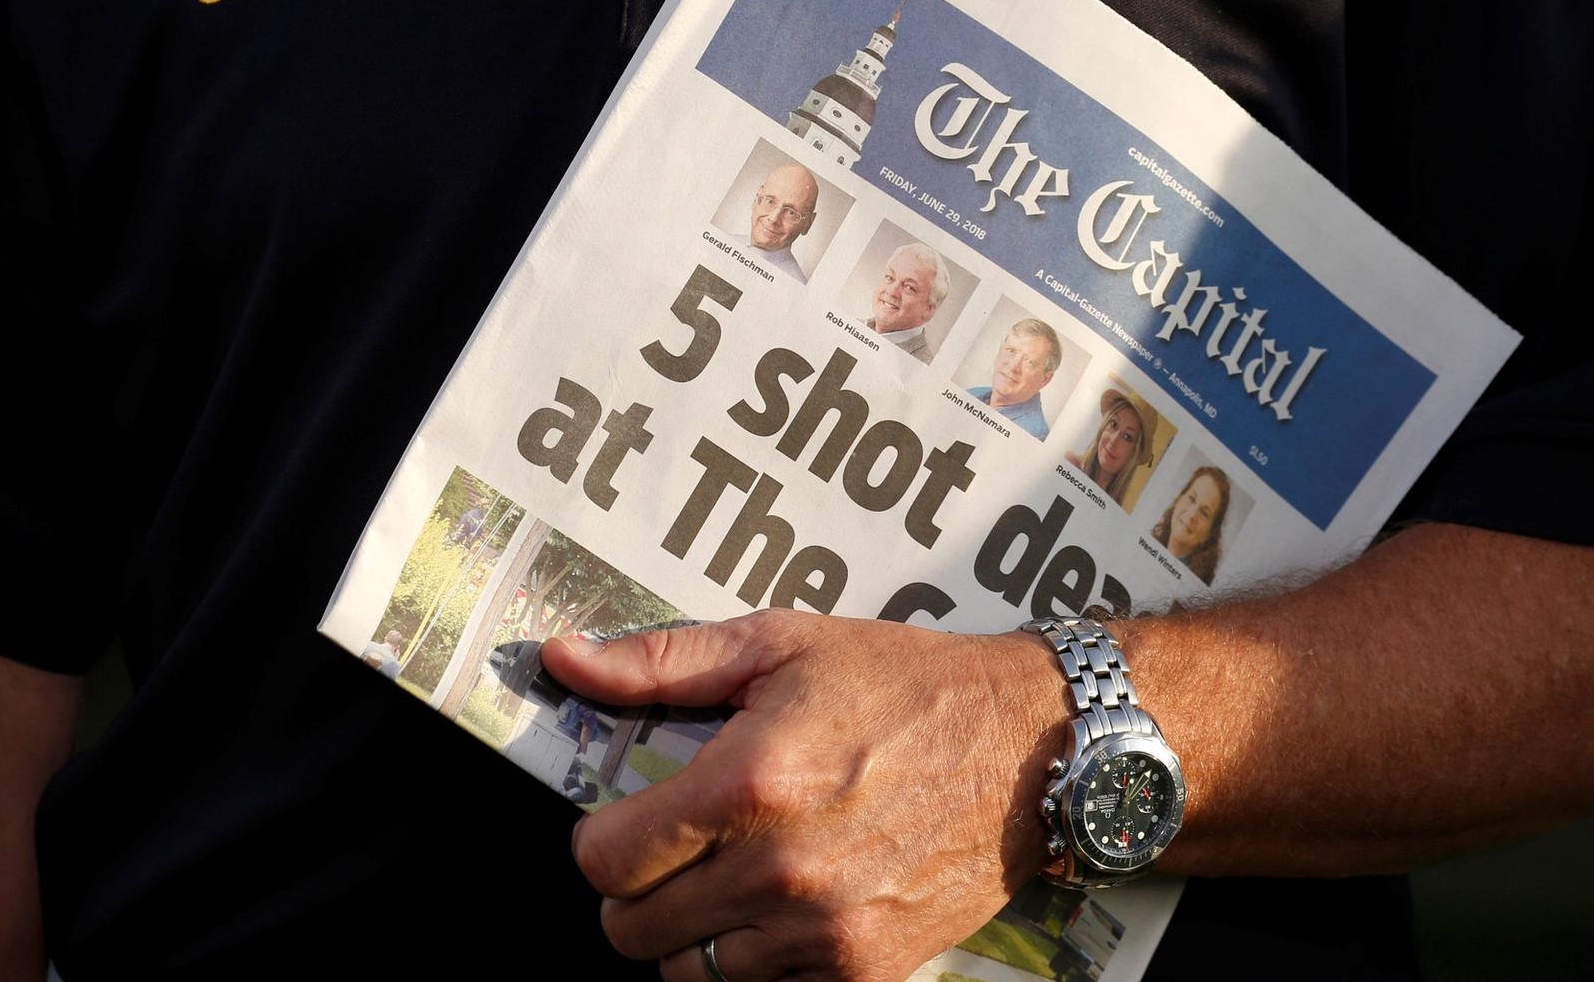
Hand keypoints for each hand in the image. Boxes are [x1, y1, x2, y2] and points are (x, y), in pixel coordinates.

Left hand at [541, 610, 1066, 981]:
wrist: (1029, 744)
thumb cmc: (906, 685)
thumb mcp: (781, 646)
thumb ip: (660, 663)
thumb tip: (564, 662)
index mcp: (748, 782)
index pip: (604, 860)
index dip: (601, 840)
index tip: (625, 824)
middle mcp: (780, 869)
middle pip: (633, 931)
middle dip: (638, 891)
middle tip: (677, 852)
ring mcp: (824, 932)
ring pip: (690, 975)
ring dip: (694, 934)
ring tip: (733, 877)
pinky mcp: (866, 970)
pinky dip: (758, 961)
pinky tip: (785, 906)